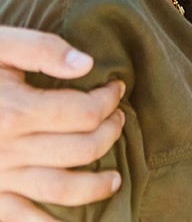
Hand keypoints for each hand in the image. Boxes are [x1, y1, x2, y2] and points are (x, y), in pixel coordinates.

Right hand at [0, 27, 123, 219]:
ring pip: (61, 188)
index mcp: (15, 111)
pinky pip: (21, 220)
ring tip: (114, 180)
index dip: (109, 99)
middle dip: (110, 132)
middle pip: (82, 148)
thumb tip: (87, 64)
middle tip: (118, 119)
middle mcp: (7, 150)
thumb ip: (42, 49)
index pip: (85, 112)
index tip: (116, 88)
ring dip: (96, 186)